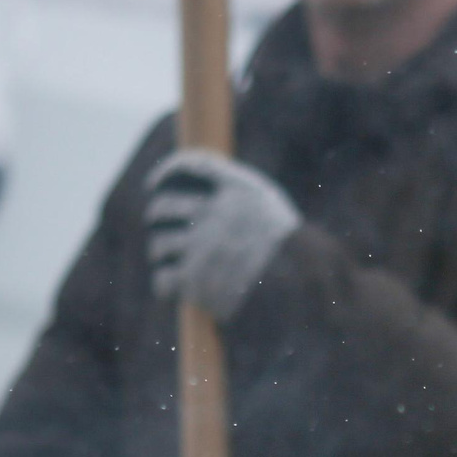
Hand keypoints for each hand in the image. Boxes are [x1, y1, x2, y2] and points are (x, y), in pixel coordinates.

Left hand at [144, 148, 303, 321]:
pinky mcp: (195, 280)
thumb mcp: (276, 213)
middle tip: (156, 220)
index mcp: (238, 192)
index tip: (153, 183)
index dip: (167, 171)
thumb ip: (245, 199)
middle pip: (165, 206)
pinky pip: (164, 280)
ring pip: (161, 244)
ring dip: (160, 251)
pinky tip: (170, 288)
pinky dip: (164, 285)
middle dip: (157, 213)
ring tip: (167, 259)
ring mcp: (202, 247)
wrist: (302, 291)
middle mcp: (216, 214)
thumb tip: (211, 191)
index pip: (192, 165)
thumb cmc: (297, 254)